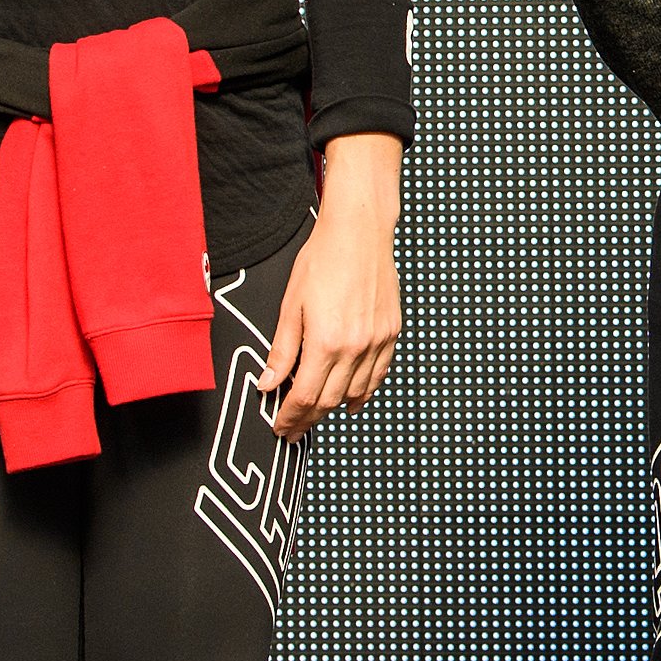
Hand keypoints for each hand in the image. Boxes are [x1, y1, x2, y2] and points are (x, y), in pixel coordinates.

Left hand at [263, 135, 401, 439]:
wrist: (360, 231)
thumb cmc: (322, 259)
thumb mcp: (291, 304)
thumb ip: (282, 350)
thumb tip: (268, 384)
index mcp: (326, 341)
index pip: (305, 396)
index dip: (290, 417)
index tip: (280, 428)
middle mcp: (356, 347)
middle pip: (329, 400)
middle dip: (308, 419)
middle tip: (293, 429)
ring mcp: (378, 341)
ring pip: (356, 392)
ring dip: (334, 408)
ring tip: (316, 415)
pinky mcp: (391, 332)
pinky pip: (378, 374)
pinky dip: (364, 392)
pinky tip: (352, 399)